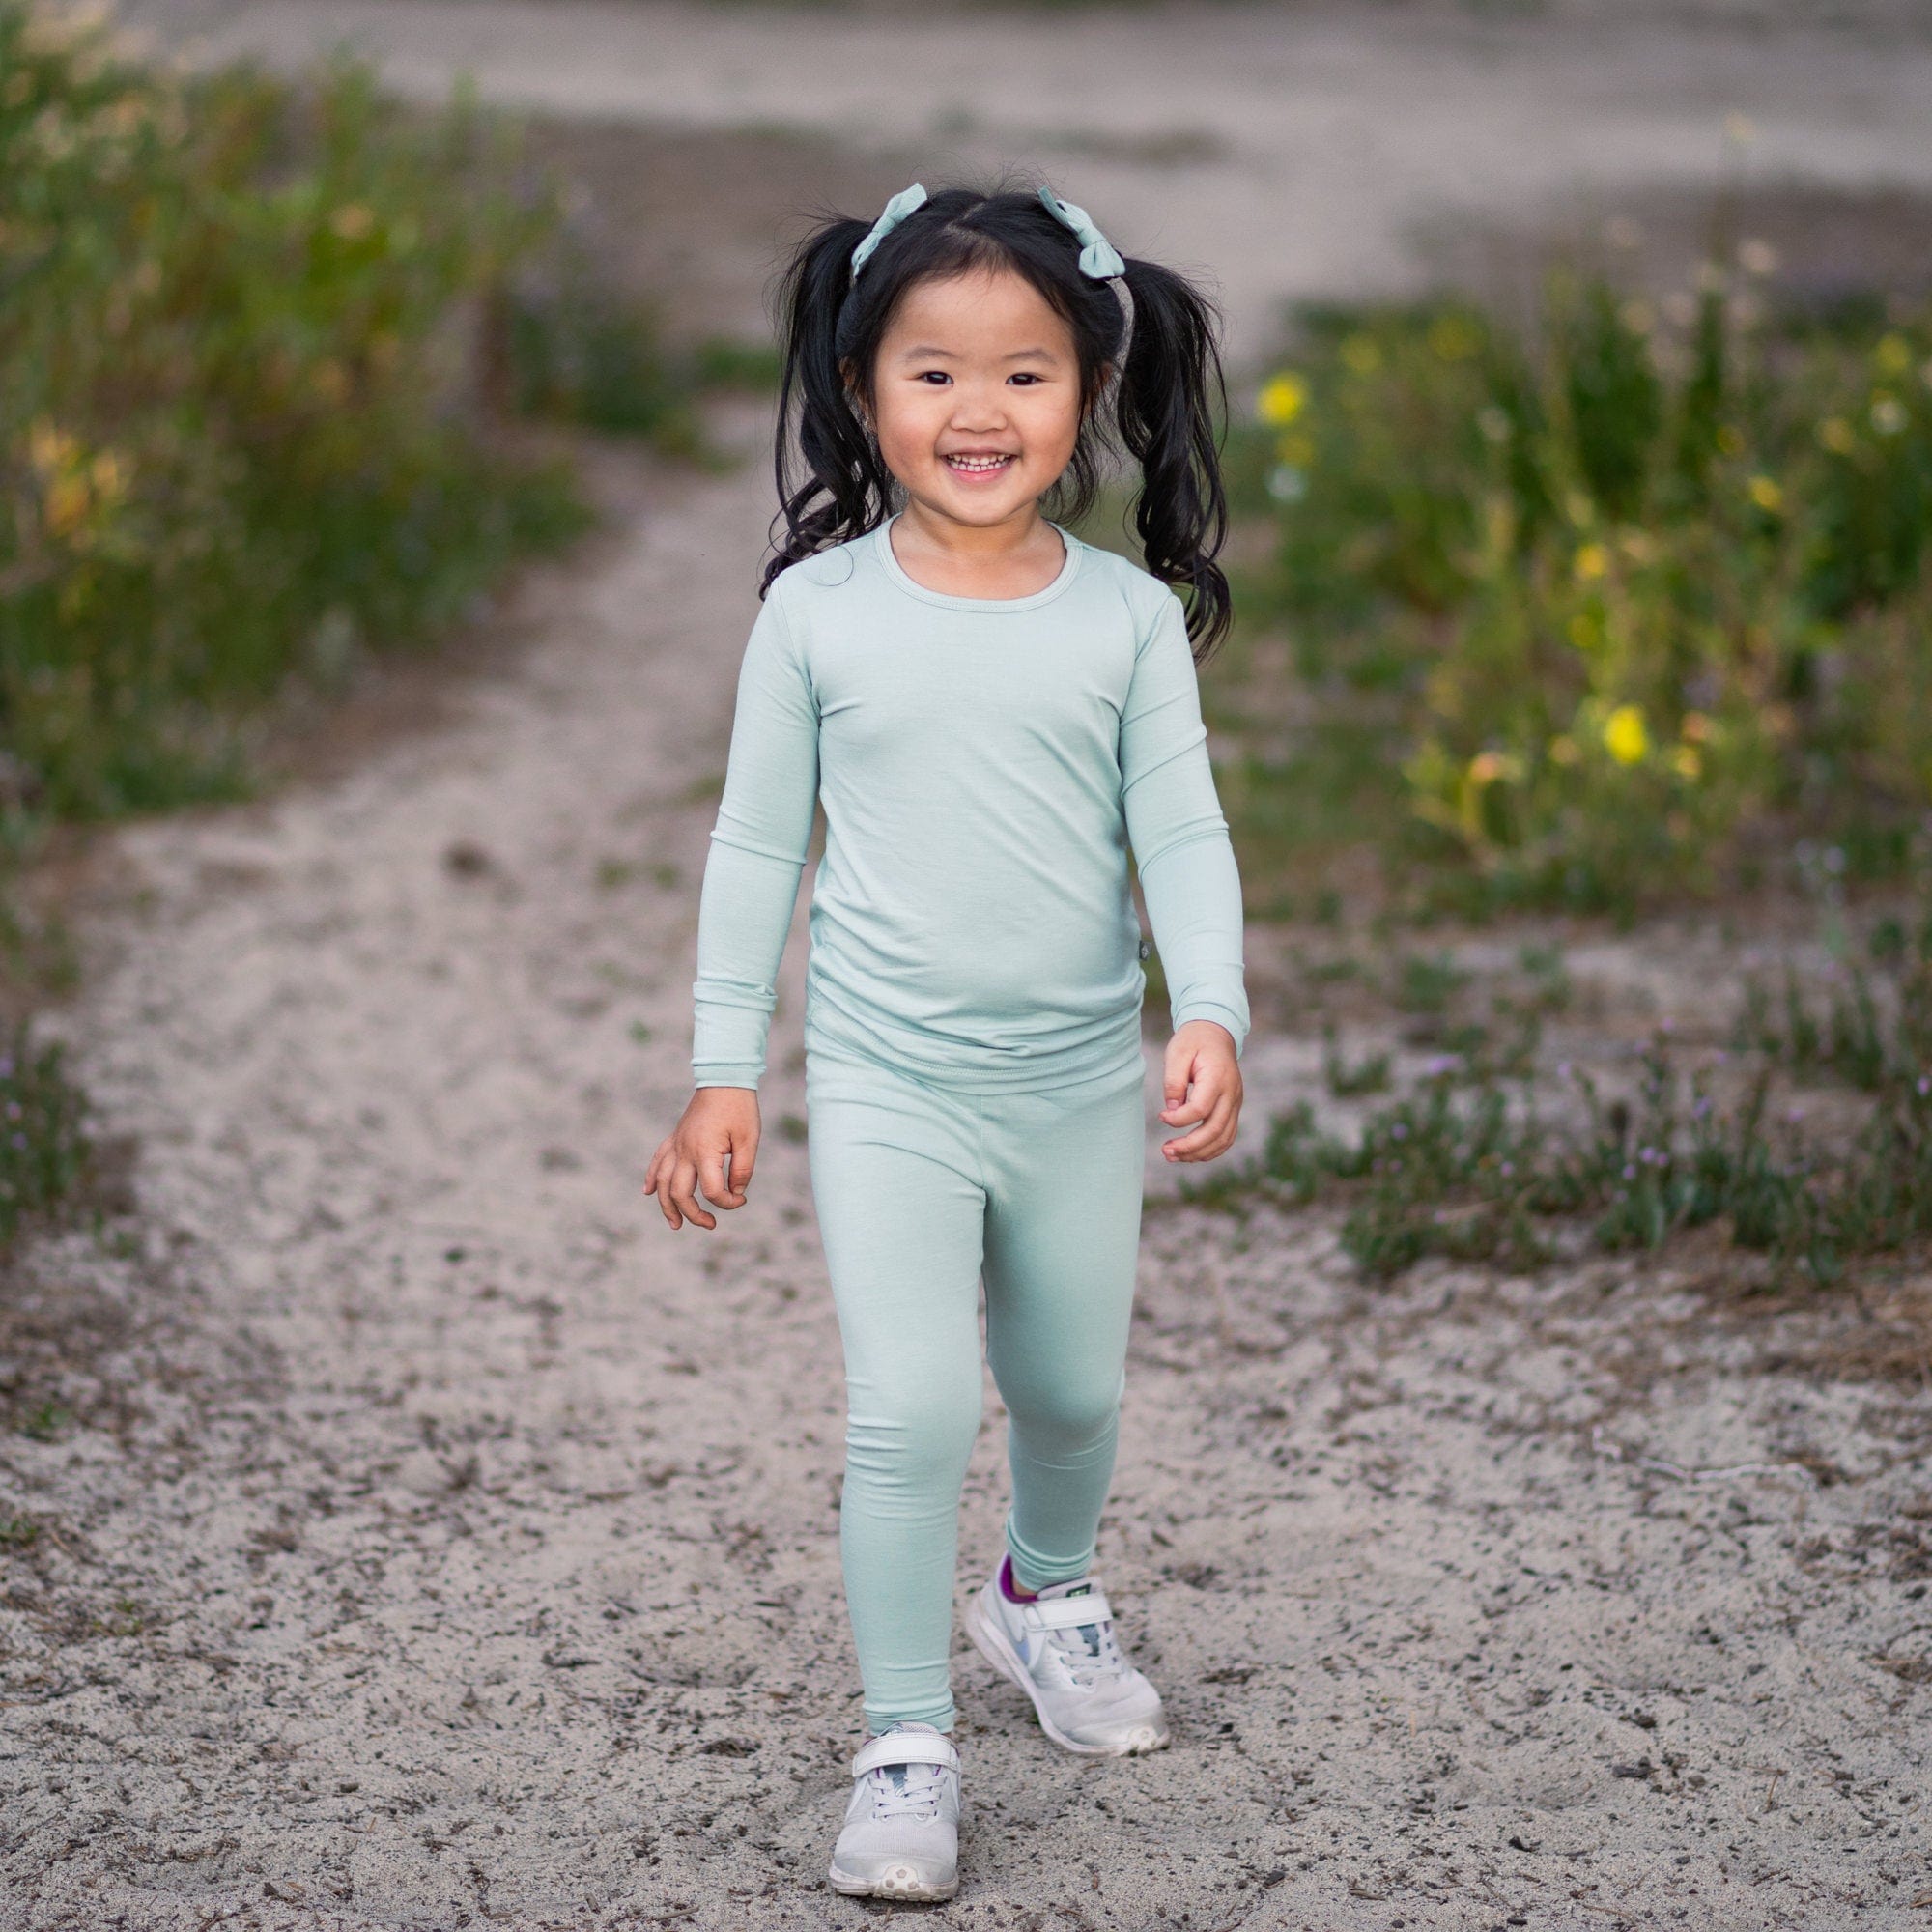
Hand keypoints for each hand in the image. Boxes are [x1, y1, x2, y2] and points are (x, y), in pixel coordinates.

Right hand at [643, 1086, 760, 1229]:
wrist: (723, 1078)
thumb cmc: (739, 1108)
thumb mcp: (750, 1140)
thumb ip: (743, 1170)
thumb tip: (737, 1193)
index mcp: (705, 1152)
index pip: (711, 1191)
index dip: (728, 1202)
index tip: (742, 1199)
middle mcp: (685, 1151)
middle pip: (679, 1193)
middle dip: (693, 1214)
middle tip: (711, 1224)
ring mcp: (677, 1144)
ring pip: (662, 1182)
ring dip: (666, 1206)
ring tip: (676, 1224)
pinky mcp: (675, 1138)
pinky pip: (657, 1161)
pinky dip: (651, 1179)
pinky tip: (648, 1192)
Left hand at [1158, 1020, 1241, 1161]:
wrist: (1216, 1034)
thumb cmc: (1193, 1042)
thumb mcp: (1178, 1052)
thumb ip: (1174, 1081)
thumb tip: (1171, 1109)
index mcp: (1217, 1078)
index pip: (1200, 1109)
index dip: (1179, 1119)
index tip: (1161, 1116)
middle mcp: (1231, 1093)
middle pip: (1215, 1129)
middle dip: (1189, 1146)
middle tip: (1165, 1151)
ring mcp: (1235, 1103)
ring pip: (1223, 1138)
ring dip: (1199, 1152)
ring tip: (1173, 1156)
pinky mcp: (1233, 1109)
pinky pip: (1227, 1136)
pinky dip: (1210, 1149)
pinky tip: (1190, 1154)